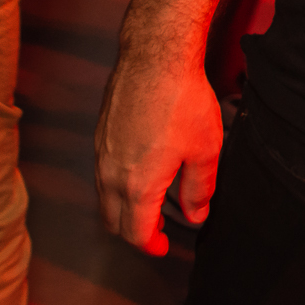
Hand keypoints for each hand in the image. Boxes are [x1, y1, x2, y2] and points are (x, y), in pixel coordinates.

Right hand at [95, 53, 222, 254]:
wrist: (155, 57)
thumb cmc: (181, 100)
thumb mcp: (204, 150)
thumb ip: (199, 189)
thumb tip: (196, 214)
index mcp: (137, 186)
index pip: (136, 233)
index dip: (151, 246)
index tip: (163, 247)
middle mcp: (110, 174)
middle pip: (113, 221)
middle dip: (134, 232)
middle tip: (157, 230)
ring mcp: (101, 153)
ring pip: (105, 197)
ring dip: (124, 207)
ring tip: (152, 202)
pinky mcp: (100, 134)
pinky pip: (103, 172)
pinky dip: (118, 184)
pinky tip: (140, 170)